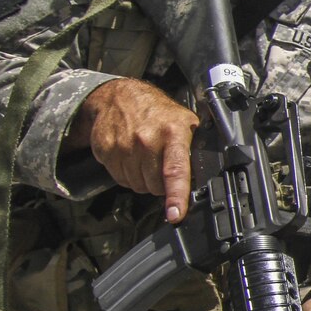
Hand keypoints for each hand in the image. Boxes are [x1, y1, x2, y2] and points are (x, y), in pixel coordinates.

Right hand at [63, 78, 197, 222]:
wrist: (120, 96)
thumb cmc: (158, 112)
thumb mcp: (185, 122)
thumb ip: (192, 150)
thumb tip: (205, 178)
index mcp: (173, 132)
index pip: (175, 170)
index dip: (176, 195)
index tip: (176, 214)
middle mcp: (147, 139)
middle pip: (155, 185)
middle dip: (161, 183)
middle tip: (161, 164)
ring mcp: (123, 145)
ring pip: (137, 185)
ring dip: (143, 179)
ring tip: (146, 158)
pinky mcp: (106, 150)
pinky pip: (120, 179)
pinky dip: (127, 174)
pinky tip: (131, 157)